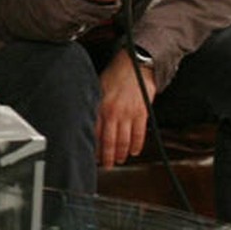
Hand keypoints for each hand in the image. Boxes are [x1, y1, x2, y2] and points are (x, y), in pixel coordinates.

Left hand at [96, 49, 156, 166]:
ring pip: (124, 140)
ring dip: (121, 153)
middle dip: (107, 156)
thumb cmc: (114, 76)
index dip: (94, 147)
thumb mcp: (98, 89)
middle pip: (109, 141)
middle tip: (106, 165)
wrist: (134, 65)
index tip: (92, 156)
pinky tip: (133, 151)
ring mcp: (129, 114)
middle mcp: (114, 112)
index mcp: (100, 107)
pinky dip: (137, 145)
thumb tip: (88, 122)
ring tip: (118, 161)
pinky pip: (139, 133)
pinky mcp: (142, 113)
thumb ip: (94, 106)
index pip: (95, 133)